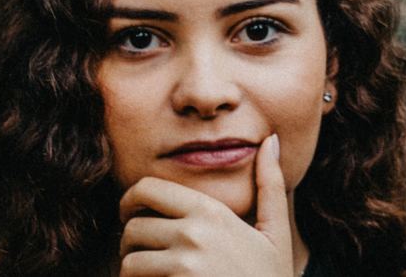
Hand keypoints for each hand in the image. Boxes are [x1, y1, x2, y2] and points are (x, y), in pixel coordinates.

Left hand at [118, 135, 293, 276]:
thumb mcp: (276, 233)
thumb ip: (271, 185)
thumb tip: (271, 140)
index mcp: (212, 212)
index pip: (146, 189)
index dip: (130, 200)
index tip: (131, 214)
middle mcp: (194, 234)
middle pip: (132, 227)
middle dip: (131, 242)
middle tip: (140, 252)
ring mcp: (182, 267)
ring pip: (129, 261)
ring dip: (132, 271)